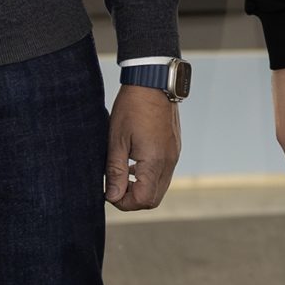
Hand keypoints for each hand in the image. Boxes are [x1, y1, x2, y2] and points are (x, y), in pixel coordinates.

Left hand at [105, 85, 180, 210]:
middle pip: (154, 199)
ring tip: (123, 174)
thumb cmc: (132, 108)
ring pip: (160, 187)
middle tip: (115, 187)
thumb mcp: (116, 140)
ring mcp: (174, 155)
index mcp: (154, 161)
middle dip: (133, 199)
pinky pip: (164, 173)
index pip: (143, 200)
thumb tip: (112, 196)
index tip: (109, 191)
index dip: (124, 202)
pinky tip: (134, 163)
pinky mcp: (174, 148)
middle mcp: (169, 162)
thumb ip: (116, 172)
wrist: (152, 82)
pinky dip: (149, 176)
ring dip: (141, 188)